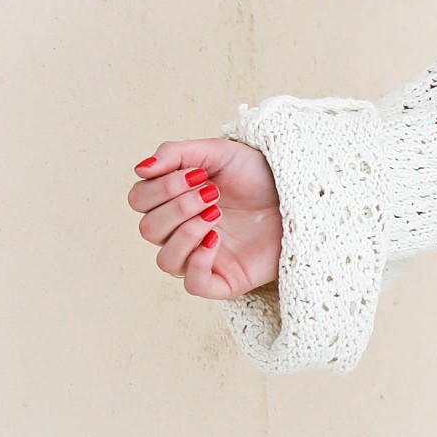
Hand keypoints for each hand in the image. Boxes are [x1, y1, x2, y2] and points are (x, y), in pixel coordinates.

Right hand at [128, 137, 280, 299]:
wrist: (298, 196)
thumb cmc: (258, 176)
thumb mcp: (218, 153)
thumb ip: (176, 154)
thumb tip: (140, 169)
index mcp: (173, 202)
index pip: (139, 200)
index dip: (161, 187)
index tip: (199, 174)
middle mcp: (181, 233)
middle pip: (148, 229)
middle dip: (177, 207)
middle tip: (212, 193)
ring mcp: (201, 258)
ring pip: (165, 260)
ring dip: (186, 232)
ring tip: (216, 213)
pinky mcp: (224, 280)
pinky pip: (193, 284)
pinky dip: (198, 262)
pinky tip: (216, 239)